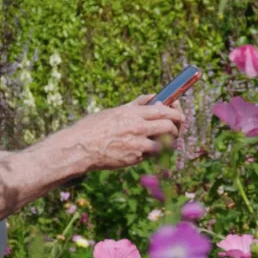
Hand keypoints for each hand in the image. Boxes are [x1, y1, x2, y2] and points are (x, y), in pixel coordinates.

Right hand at [69, 96, 183, 171]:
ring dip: (167, 142)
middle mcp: (137, 127)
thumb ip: (134, 106)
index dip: (176, 111)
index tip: (177, 113)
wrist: (79, 148)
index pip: (164, 110)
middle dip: (177, 128)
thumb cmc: (92, 128)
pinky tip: (144, 149)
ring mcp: (137, 144)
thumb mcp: (113, 112)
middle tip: (175, 129)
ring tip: (163, 141)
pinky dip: (152, 152)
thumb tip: (152, 99)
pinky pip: (151, 154)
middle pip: (170, 126)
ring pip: (165, 143)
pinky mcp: (134, 158)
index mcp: (132, 113)